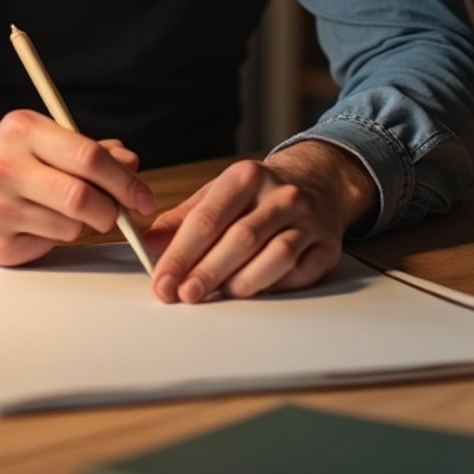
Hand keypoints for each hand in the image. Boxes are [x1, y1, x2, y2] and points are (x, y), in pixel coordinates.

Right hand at [0, 111, 154, 265]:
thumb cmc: (14, 162)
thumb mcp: (48, 142)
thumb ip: (93, 151)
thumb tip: (130, 164)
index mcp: (21, 128)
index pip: (87, 156)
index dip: (124, 180)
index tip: (142, 196)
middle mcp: (2, 165)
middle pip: (81, 197)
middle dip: (112, 209)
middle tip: (118, 212)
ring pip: (70, 226)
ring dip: (84, 224)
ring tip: (69, 211)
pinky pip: (51, 245)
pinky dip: (59, 237)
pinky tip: (42, 223)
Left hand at [146, 141, 376, 302]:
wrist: (316, 184)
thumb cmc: (256, 196)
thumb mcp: (217, 195)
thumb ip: (182, 220)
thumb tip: (148, 245)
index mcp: (246, 176)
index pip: (207, 218)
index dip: (181, 254)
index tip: (162, 281)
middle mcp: (280, 195)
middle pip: (240, 238)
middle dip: (207, 272)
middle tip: (183, 295)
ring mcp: (307, 220)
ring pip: (276, 255)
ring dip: (243, 281)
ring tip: (219, 296)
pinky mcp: (326, 246)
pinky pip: (300, 272)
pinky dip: (276, 285)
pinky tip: (255, 292)